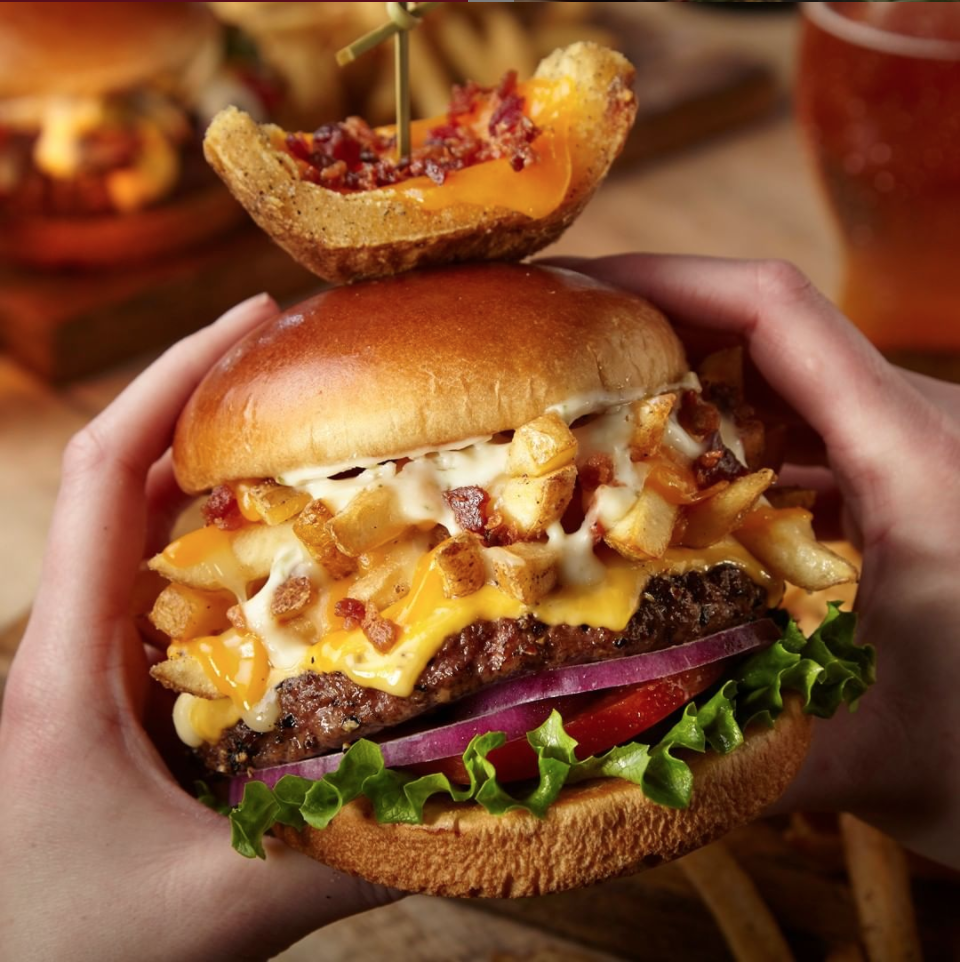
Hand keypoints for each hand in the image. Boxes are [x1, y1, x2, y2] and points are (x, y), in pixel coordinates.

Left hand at [0, 295, 400, 961]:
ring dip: (224, 487)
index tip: (249, 319)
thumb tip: (460, 798)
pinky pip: (175, 608)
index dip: (168, 383)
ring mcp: (92, 674)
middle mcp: (72, 648)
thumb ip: (341, 857)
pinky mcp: (118, 706)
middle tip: (310, 375)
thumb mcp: (215, 909)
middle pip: (129, 485)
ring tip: (319, 453)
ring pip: (152, 545)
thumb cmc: (64, 951)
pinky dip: (234, 567)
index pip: (101, 477)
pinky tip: (301, 576)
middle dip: (209, 411)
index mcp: (67, 666)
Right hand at [548, 254, 959, 868]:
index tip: (573, 285)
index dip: (665, 279)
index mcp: (914, 456)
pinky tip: (675, 488)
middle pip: (766, 329)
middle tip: (554, 358)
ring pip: (781, 379)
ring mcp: (910, 450)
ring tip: (593, 419)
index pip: (776, 310)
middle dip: (652, 329)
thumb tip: (596, 749)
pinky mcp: (903, 482)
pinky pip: (801, 430)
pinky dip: (726, 442)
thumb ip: (733, 750)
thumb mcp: (871, 755)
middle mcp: (916, 428)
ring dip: (685, 388)